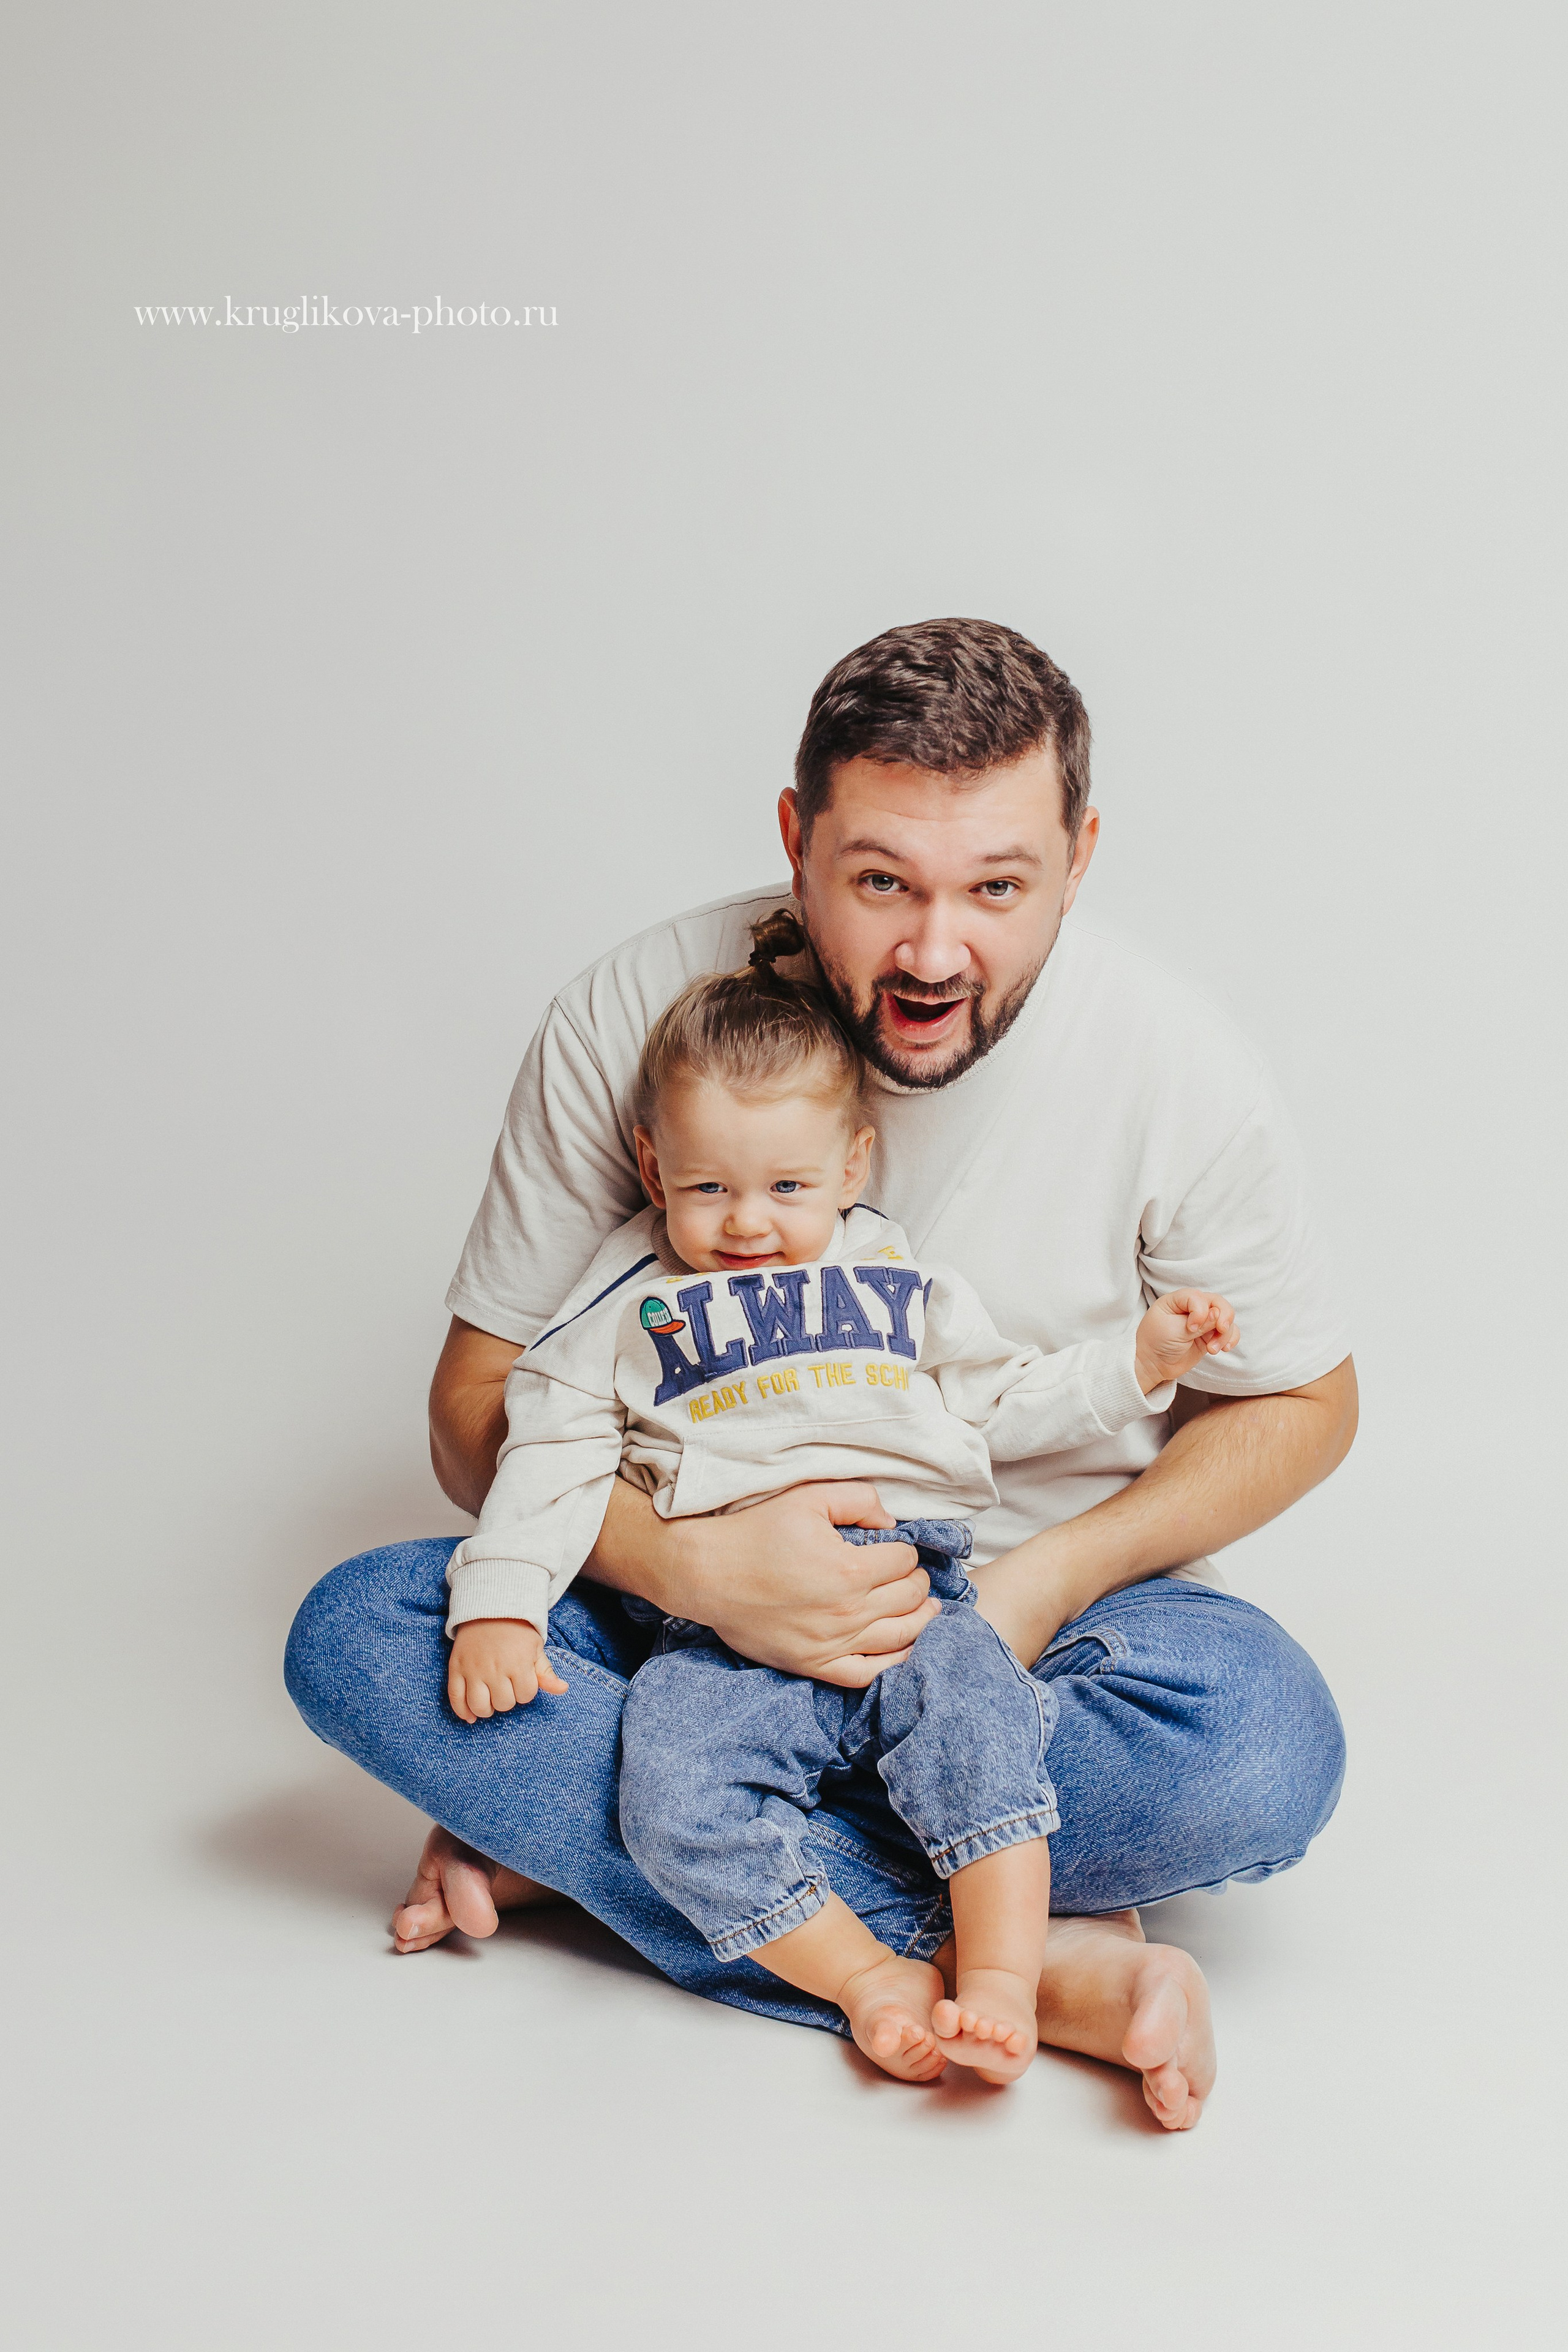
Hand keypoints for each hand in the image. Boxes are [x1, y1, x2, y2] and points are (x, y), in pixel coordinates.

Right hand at [448, 1618, 568, 1722]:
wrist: (489, 1609)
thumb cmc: (516, 1631)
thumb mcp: (535, 1648)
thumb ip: (546, 1672)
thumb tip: (562, 1689)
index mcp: (518, 1663)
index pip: (526, 1695)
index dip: (526, 1690)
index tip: (522, 1679)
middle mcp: (494, 1668)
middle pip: (504, 1703)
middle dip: (508, 1698)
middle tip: (506, 1685)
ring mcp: (473, 1669)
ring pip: (479, 1706)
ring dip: (487, 1709)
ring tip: (490, 1701)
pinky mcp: (456, 1668)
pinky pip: (455, 1698)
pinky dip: (462, 1711)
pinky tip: (470, 1716)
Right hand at [686, 1482, 937, 1686]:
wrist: (707, 1573)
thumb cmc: (755, 1532)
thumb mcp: (808, 1497)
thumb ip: (858, 1499)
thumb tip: (890, 1521)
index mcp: (850, 1569)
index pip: (904, 1560)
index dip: (905, 1550)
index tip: (896, 1548)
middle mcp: (847, 1611)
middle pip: (908, 1598)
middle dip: (918, 1583)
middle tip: (914, 1577)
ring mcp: (832, 1644)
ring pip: (899, 1637)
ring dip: (921, 1621)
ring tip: (928, 1610)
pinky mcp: (814, 1665)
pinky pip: (868, 1674)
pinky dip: (893, 1663)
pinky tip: (903, 1649)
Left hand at [1134, 1290, 1237, 1391]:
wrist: (1153, 1364)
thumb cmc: (1156, 1343)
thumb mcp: (1173, 1330)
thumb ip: (1198, 1323)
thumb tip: (1217, 1314)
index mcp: (1178, 1300)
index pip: (1197, 1297)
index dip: (1200, 1311)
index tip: (1190, 1328)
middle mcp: (1192, 1307)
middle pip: (1218, 1302)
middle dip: (1224, 1316)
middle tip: (1221, 1330)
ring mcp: (1203, 1322)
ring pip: (1226, 1318)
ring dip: (1225, 1334)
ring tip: (1212, 1349)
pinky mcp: (1210, 1335)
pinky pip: (1229, 1332)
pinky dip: (1230, 1339)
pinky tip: (1224, 1349)